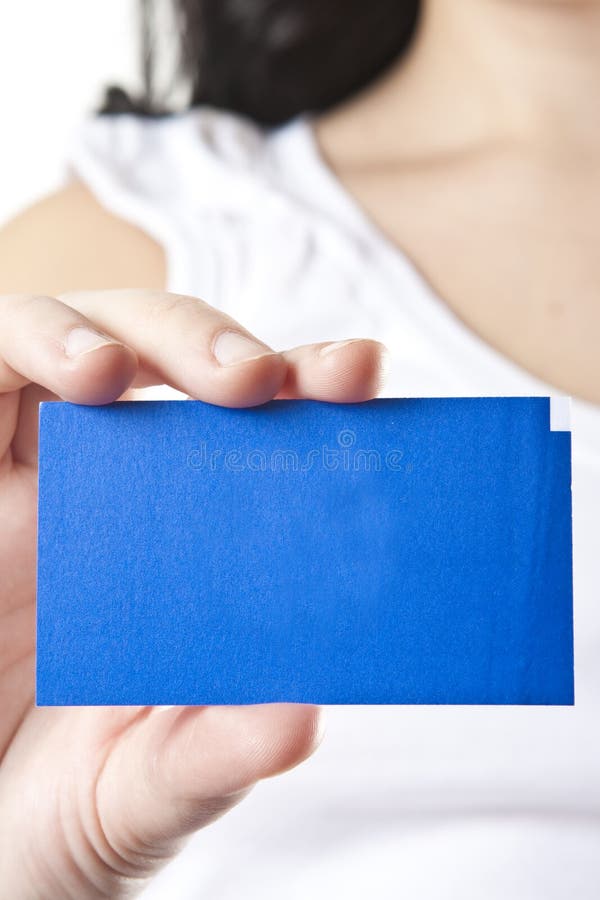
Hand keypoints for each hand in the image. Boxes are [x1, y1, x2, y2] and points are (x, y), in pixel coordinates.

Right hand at [0, 289, 385, 898]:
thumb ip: (218, 751)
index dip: (305, 381)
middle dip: (209, 343)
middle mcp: (113, 487)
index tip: (356, 372)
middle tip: (253, 379)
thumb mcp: (153, 782)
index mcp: (186, 541)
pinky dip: (29, 347)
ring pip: (65, 335)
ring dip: (101, 334)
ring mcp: (28, 473)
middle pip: (165, 354)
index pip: (253, 428)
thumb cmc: (73, 803)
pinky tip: (71, 376)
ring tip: (112, 375)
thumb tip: (299, 717)